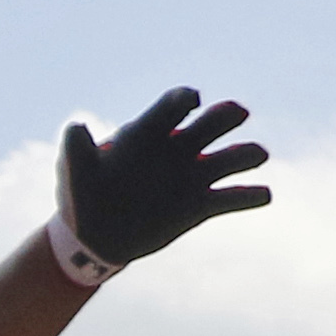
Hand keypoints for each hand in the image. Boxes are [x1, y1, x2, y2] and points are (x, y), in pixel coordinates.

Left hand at [54, 86, 269, 280]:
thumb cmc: (81, 197)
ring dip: (247, 153)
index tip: (193, 100)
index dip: (184, 98)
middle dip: (225, 114)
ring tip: (256, 155)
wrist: (93, 237)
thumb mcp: (73, 173)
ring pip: (230, 158)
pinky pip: (233, 198)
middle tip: (237, 112)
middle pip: (210, 123)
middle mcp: (176, 149)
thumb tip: (75, 126)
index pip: (171, 106)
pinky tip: (262, 194)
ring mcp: (191, 177)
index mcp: (146, 133)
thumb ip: (76, 150)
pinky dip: (250, 196)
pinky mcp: (201, 206)